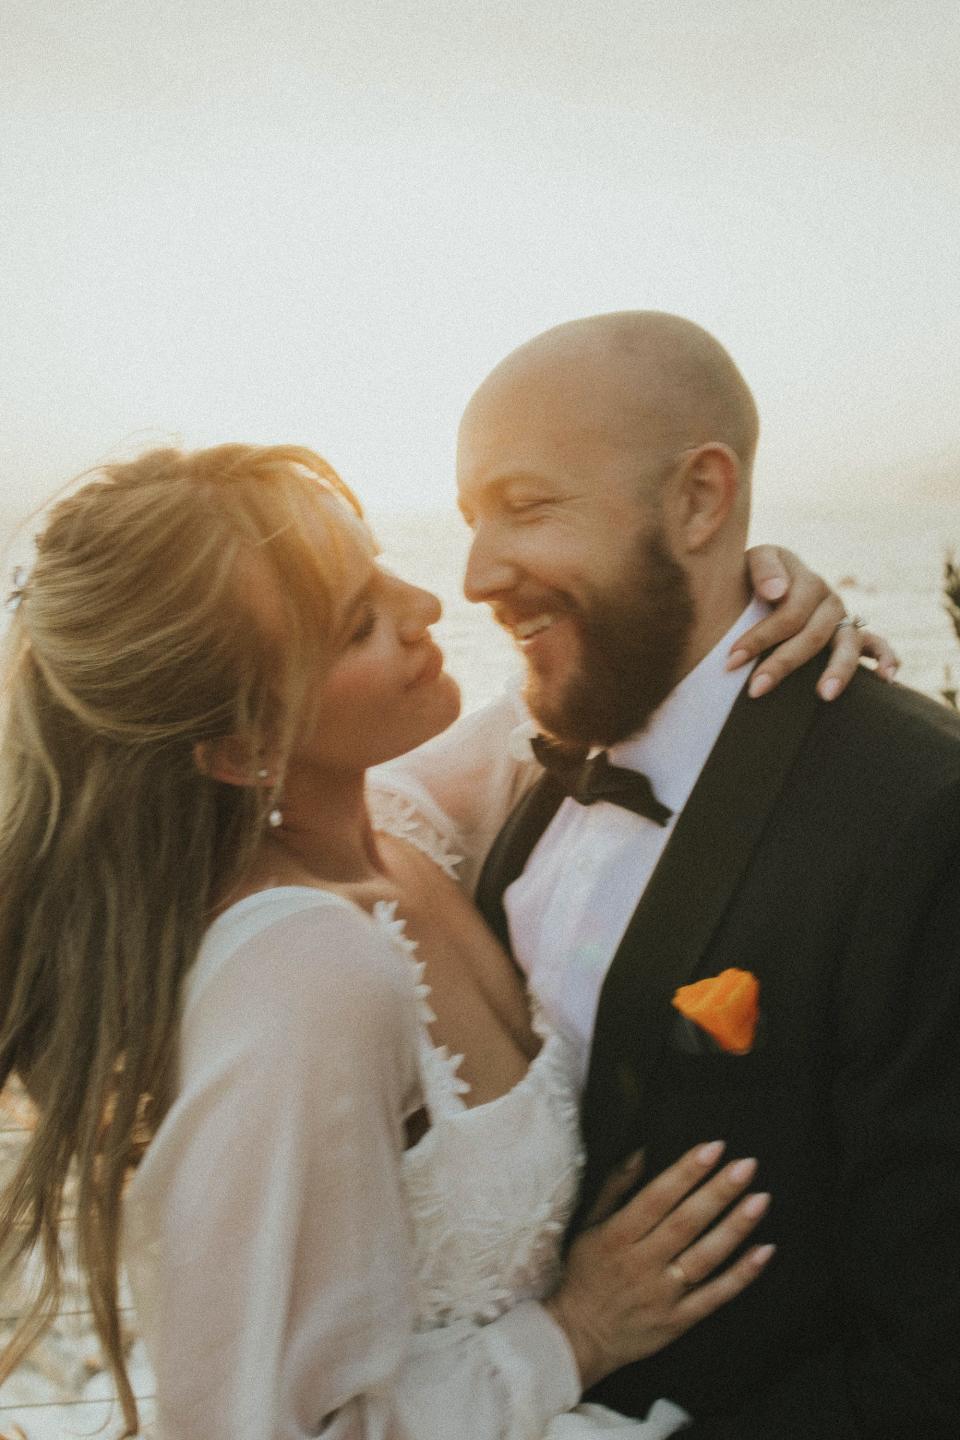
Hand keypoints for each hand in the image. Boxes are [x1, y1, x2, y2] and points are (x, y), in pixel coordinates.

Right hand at [544, 1142, 773, 1390]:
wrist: (578, 1337)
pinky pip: (715, 1296)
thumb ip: (614, 1187)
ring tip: (760, 1199)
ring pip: (705, 1258)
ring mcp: (663, 1295)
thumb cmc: (584, 1273)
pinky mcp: (678, 1320)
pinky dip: (741, 1275)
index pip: (657, 1198)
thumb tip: (641, 1150)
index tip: (713, 1146)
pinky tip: (764, 1251)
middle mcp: (642, 1264)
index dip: (686, 1172)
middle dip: (718, 1192)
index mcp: (618, 1237)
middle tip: (747, 1166)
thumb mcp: (588, 1225)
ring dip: (735, 1228)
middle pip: (686, 1223)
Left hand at [736, 545, 898, 699]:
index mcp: (807, 581)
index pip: (788, 614)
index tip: (732, 660)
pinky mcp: (852, 633)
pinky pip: (878, 644)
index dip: (760, 638)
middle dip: (783, 664)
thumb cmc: (754, 573)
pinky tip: (887, 679)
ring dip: (838, 670)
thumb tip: (777, 593)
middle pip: (813, 636)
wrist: (765, 576)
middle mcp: (830, 600)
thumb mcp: (754, 559)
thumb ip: (763, 569)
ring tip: (824, 696)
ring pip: (848, 644)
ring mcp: (844, 618)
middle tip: (755, 690)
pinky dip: (887, 659)